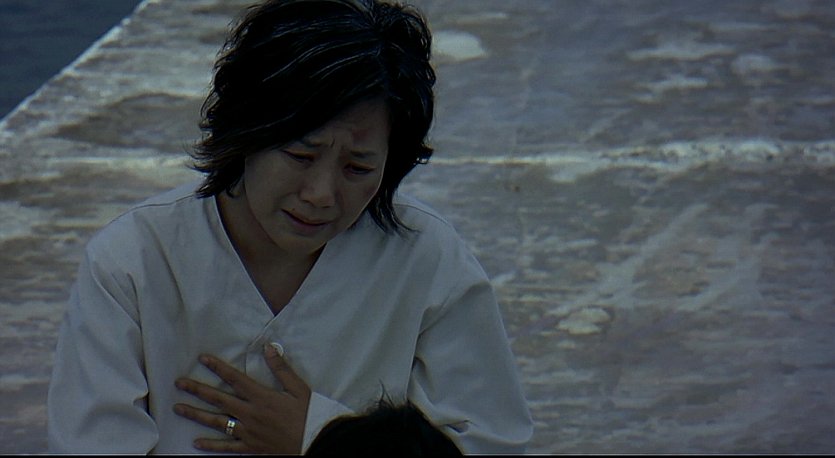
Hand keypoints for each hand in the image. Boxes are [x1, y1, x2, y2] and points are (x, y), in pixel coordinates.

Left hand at [173, 343, 310, 453]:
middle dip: (197, 390)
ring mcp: (248, 431)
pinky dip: (211, 445)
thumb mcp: (298, 388)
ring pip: (217, 422)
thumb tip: (269, 348)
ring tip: (179, 408)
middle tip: (179, 384)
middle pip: (219, 399)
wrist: (315, 441)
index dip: (217, 367)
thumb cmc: (308, 413)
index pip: (234, 378)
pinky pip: (227, 446)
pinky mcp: (250, 446)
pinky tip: (196, 443)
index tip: (202, 359)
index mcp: (261, 396)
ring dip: (196, 415)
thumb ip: (281, 368)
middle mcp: (250, 413)